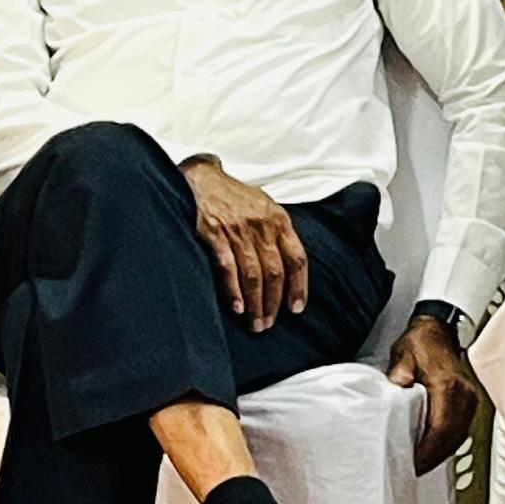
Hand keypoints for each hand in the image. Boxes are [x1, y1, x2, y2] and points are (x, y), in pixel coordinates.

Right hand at [184, 158, 309, 331]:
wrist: (205, 179)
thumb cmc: (238, 198)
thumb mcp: (268, 208)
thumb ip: (280, 235)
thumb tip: (292, 270)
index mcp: (279, 220)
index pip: (297, 258)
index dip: (299, 286)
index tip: (297, 308)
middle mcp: (261, 226)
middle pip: (275, 272)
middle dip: (274, 302)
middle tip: (269, 323)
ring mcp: (237, 230)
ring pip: (253, 274)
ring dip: (256, 302)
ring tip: (256, 323)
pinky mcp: (214, 234)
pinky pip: (227, 267)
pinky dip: (233, 290)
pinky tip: (238, 307)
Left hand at [386, 311, 482, 471]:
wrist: (438, 331)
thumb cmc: (420, 344)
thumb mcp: (403, 354)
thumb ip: (401, 371)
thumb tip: (399, 385)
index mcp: (447, 385)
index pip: (441, 428)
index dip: (427, 450)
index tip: (412, 462)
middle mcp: (463, 394)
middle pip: (452, 437)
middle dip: (433, 458)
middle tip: (413, 469)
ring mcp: (469, 399)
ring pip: (458, 436)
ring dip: (441, 453)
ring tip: (421, 464)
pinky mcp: (469, 402)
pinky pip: (461, 429)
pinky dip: (448, 443)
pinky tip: (434, 450)